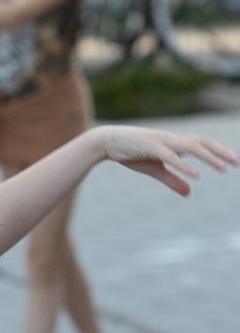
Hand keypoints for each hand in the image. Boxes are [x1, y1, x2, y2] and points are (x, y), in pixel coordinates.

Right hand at [97, 126, 239, 195]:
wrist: (106, 142)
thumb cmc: (131, 153)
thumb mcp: (155, 169)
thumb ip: (173, 180)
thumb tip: (190, 192)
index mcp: (174, 143)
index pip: (202, 144)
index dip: (219, 151)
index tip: (234, 161)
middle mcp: (172, 139)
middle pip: (202, 142)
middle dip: (221, 151)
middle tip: (238, 162)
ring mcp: (162, 141)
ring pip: (191, 146)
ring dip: (209, 157)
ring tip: (224, 168)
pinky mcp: (150, 146)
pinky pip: (171, 155)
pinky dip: (184, 164)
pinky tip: (196, 174)